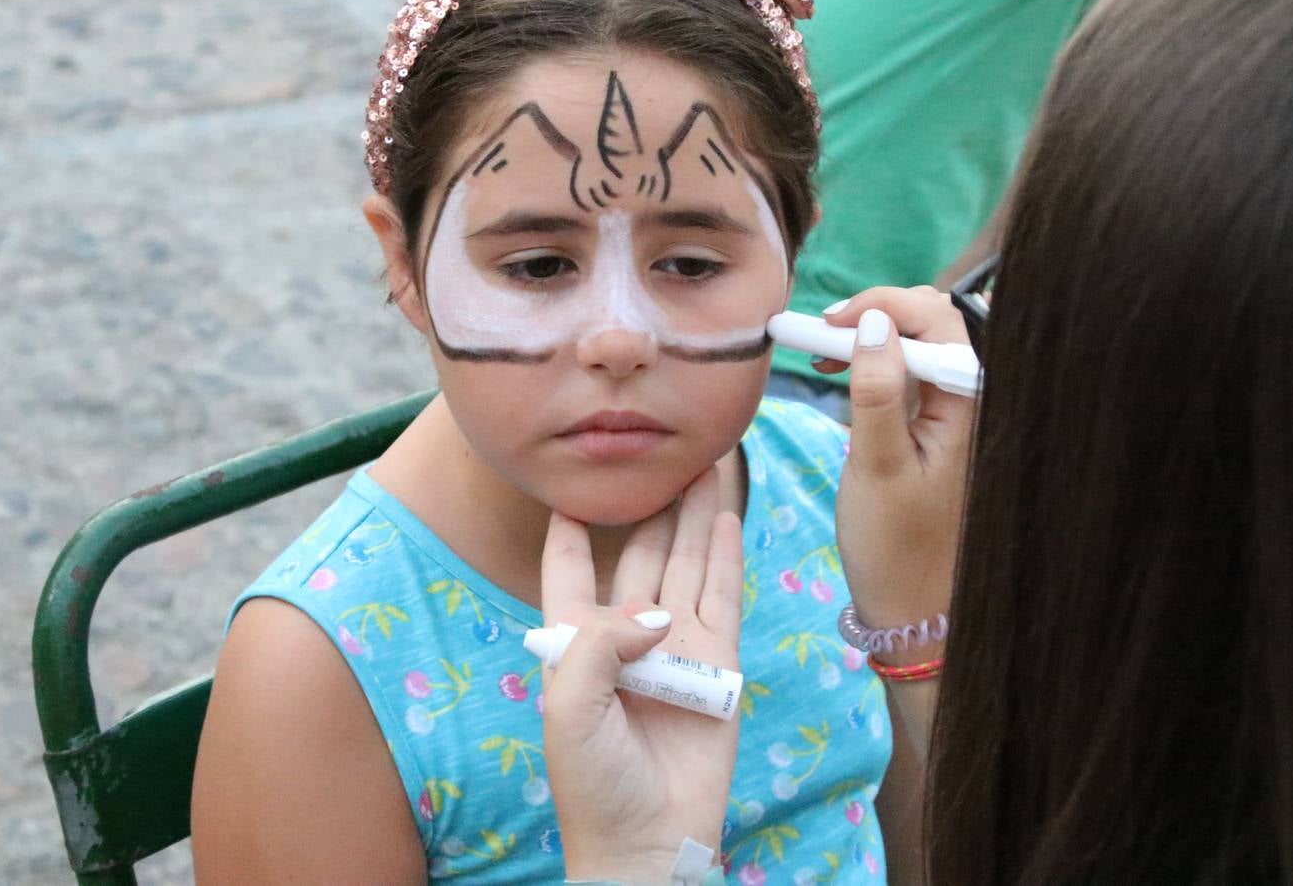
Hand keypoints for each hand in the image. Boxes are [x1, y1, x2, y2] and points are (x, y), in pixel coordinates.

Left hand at [540, 469, 742, 882]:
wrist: (646, 841)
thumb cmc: (592, 779)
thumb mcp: (567, 704)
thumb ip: (599, 641)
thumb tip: (655, 612)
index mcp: (576, 637)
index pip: (567, 565)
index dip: (568, 524)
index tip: (572, 476)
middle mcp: (626, 632)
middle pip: (639, 550)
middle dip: (653, 503)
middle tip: (669, 450)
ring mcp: (676, 644)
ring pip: (685, 562)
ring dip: (693, 515)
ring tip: (705, 464)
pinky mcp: (717, 662)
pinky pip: (721, 596)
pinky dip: (724, 555)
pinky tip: (724, 517)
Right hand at [823, 287, 973, 662]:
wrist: (911, 605)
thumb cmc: (894, 543)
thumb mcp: (875, 465)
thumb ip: (876, 391)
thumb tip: (874, 322)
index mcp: (967, 406)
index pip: (938, 321)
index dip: (883, 306)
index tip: (828, 323)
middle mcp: (968, 401)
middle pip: (933, 323)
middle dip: (877, 313)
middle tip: (820, 332)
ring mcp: (951, 414)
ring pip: (918, 344)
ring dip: (870, 334)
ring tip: (822, 348)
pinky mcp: (932, 427)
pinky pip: (908, 372)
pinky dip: (872, 360)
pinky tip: (839, 369)